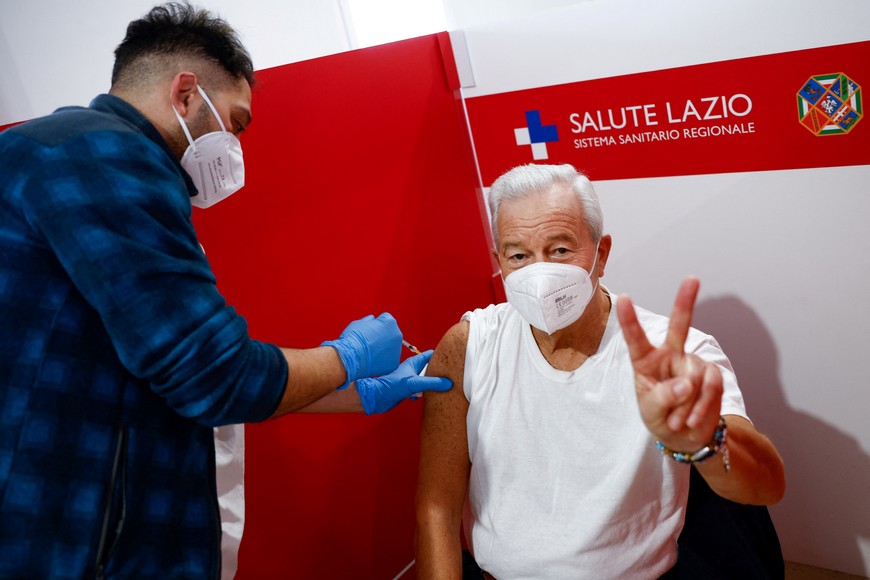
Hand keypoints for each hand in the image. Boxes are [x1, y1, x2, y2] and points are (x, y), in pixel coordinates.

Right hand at [322, 313, 401, 388]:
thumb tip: (372, 319)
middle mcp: (397, 335)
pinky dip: (382, 360)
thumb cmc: (353, 339)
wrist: (351, 358)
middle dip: (382, 336)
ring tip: (370, 352)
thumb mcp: (359, 323)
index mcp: (390, 322)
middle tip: (370, 342)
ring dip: (383, 348)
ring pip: (391, 347)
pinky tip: (373, 360)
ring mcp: (397, 350)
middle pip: (391, 333)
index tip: (369, 330)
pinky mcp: (394, 363)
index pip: (385, 319)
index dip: (376, 324)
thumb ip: (369, 320)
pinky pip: (389, 359)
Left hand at [356, 350, 452, 414]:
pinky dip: (424, 394)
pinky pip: (421, 390)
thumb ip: (431, 383)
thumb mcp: (414, 383)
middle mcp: (413, 370)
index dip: (441, 356)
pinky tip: (423, 398)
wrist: (377, 398)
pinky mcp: (408, 389)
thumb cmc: (391, 386)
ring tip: (441, 388)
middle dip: (439, 372)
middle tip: (451, 376)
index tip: (452, 359)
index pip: (431, 355)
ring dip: (432, 384)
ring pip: (426, 380)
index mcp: (414, 363)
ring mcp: (410, 379)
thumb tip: (448, 383)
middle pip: (430, 368)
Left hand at [616, 277, 722, 452]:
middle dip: (686, 302)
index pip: (636, 338)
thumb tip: (684, 384)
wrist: (686, 435)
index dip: (629, 319)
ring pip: (694, 379)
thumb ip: (663, 398)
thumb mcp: (651, 412)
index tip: (623, 297)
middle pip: (679, 326)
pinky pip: (711, 388)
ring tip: (678, 419)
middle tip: (692, 278)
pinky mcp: (712, 375)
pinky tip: (692, 419)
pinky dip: (701, 408)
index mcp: (646, 360)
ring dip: (686, 406)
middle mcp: (671, 355)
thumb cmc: (660, 417)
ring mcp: (692, 363)